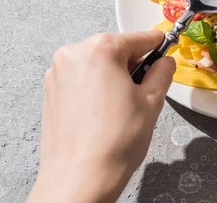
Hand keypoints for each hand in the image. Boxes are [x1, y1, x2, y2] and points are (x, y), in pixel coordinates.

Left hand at [28, 31, 174, 202]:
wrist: (80, 178)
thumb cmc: (114, 142)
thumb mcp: (152, 101)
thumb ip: (162, 73)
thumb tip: (165, 62)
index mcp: (100, 50)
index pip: (138, 38)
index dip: (157, 44)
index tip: (166, 45)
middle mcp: (73, 55)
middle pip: (115, 49)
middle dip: (132, 63)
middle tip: (145, 88)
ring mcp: (57, 73)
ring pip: (97, 63)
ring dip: (113, 75)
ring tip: (124, 105)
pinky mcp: (50, 92)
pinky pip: (81, 78)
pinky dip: (96, 87)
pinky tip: (105, 111)